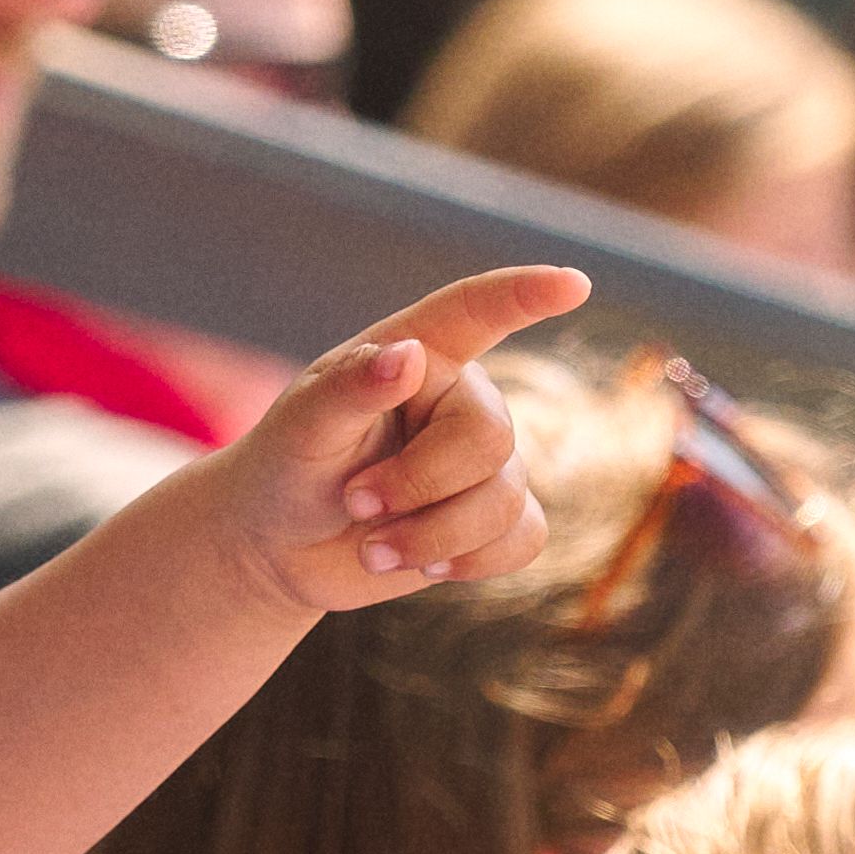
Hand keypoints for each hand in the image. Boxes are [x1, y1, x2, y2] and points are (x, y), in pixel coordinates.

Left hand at [188, 266, 586, 617]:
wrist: (281, 545)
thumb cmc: (285, 466)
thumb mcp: (300, 426)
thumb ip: (350, 388)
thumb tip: (410, 357)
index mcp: (417, 355)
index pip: (475, 312)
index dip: (525, 295)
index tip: (573, 284)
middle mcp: (460, 401)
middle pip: (491, 438)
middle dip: (420, 484)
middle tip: (356, 504)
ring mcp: (483, 463)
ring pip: (505, 501)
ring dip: (431, 537)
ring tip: (370, 548)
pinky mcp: (494, 520)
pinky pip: (524, 539)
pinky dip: (472, 562)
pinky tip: (427, 569)